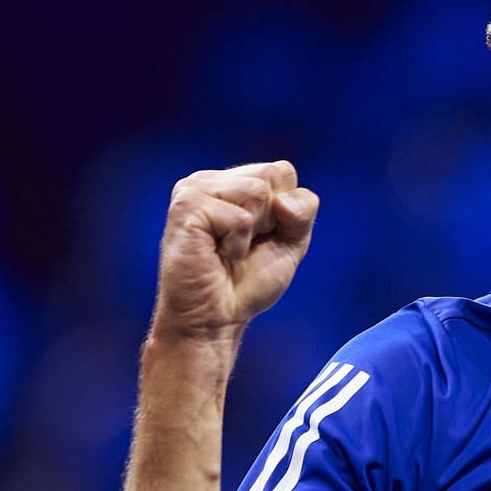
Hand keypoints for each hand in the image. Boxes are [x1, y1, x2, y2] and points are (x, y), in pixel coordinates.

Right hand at [149, 159, 318, 345]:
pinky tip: (216, 254)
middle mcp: (210, 179)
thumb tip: (282, 202)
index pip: (283, 171)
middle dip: (270, 218)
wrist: (216, 319)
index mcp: (232, 181)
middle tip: (244, 244)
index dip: (285, 211)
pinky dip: (237, 243)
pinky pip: (239, 217)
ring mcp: (194, 189)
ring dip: (253, 231)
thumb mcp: (292, 242)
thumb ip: (303, 210)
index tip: (262, 237)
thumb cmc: (248, 282)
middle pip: (271, 175)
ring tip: (228, 249)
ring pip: (257, 190)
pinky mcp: (186, 207)